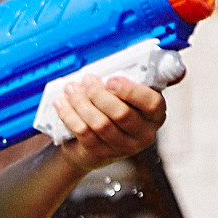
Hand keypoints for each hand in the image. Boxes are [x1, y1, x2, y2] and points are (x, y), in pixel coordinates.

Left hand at [48, 74, 166, 172]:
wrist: (91, 145)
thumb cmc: (111, 110)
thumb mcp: (124, 95)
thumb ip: (124, 82)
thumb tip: (111, 63)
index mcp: (155, 115)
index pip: (151, 103)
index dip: (130, 91)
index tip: (111, 80)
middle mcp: (144, 134)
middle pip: (122, 114)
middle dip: (99, 94)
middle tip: (86, 80)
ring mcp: (123, 148)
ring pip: (100, 123)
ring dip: (81, 102)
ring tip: (71, 89)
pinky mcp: (101, 154)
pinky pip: (84, 133)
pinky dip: (70, 115)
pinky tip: (62, 103)